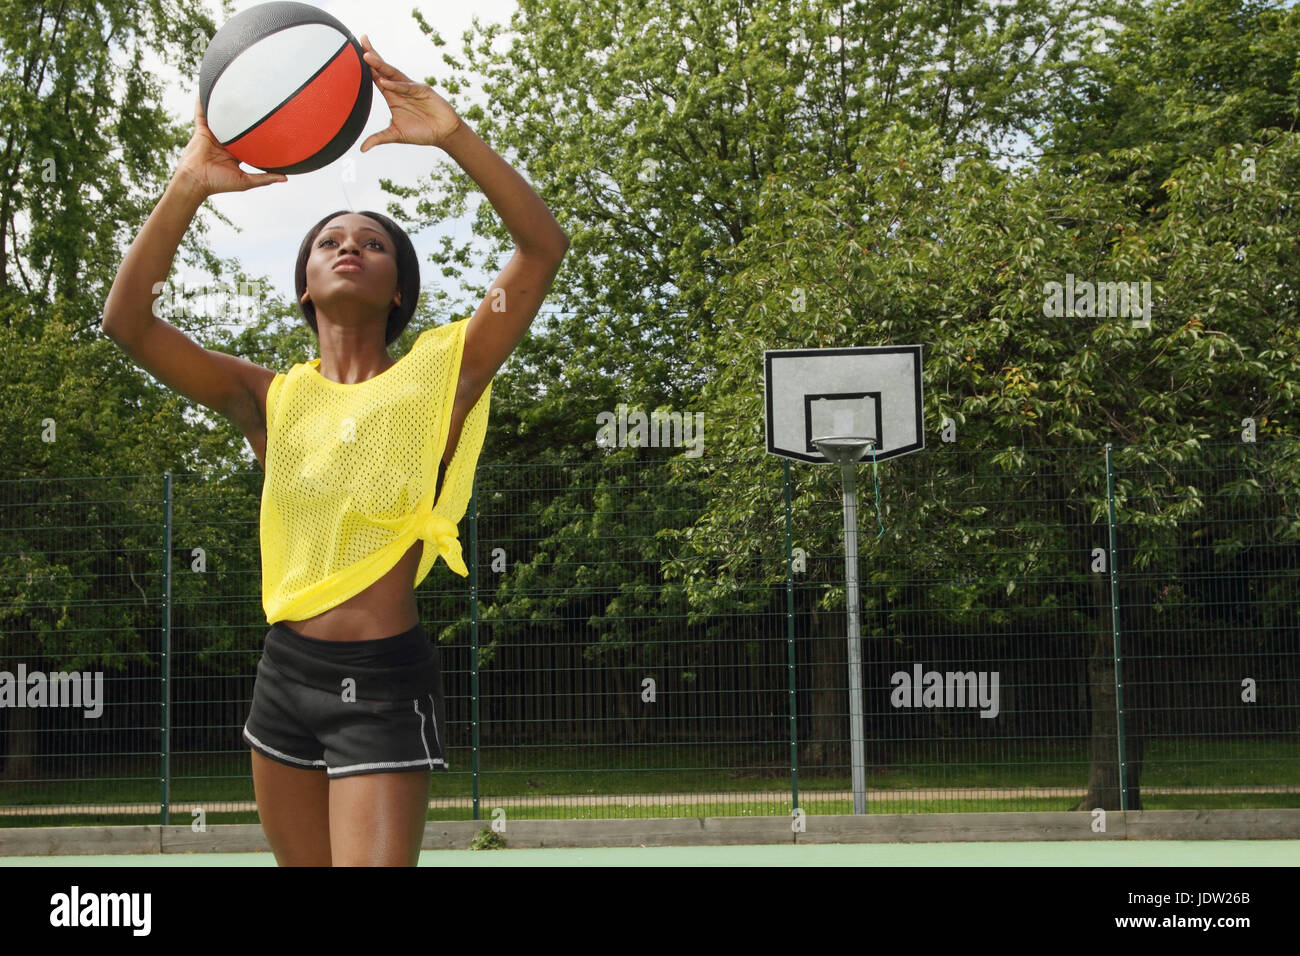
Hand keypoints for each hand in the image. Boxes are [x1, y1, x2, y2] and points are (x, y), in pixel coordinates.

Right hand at [173, 95, 286, 197]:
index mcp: (236, 152)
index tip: (272, 124)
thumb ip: (265, 178)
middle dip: (244, 114)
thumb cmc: (219, 183)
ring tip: (233, 86)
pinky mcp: (202, 130)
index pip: (250, 139)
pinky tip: (206, 88)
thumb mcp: (246, 181)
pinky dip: (202, 101)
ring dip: (225, 104)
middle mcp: (225, 142)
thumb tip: (286, 178)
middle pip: (236, 125)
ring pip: (221, 116)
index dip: (258, 132)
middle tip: (257, 99)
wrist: (197, 181)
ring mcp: (214, 134)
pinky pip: (202, 113)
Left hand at [358, 34, 464, 151]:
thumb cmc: (422, 132)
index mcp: (392, 96)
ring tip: (367, 56)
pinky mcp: (423, 90)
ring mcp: (411, 87)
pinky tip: (384, 82)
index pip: (375, 77)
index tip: (357, 50)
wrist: (443, 134)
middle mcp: (400, 88)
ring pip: (393, 73)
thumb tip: (362, 149)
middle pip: (383, 69)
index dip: (366, 65)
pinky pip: (407, 86)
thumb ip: (379, 138)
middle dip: (372, 54)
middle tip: (361, 40)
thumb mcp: (396, 135)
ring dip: (380, 65)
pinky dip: (396, 85)